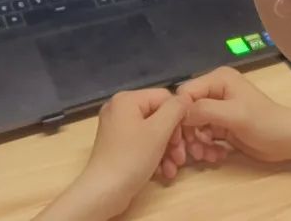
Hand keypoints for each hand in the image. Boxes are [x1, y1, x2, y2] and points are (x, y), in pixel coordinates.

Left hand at [35, 89, 187, 220]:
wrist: (104, 192)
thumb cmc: (132, 158)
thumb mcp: (159, 131)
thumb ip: (176, 109)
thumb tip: (186, 99)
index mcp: (127, 99)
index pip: (165, 98)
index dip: (178, 117)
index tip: (184, 140)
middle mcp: (119, 109)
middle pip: (159, 116)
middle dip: (173, 139)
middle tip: (180, 158)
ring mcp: (117, 128)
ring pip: (153, 133)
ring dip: (167, 151)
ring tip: (173, 169)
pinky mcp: (117, 146)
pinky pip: (142, 144)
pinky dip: (155, 157)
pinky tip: (163, 172)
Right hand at [174, 66, 290, 167]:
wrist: (288, 141)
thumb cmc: (264, 123)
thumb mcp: (234, 115)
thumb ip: (204, 110)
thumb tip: (179, 114)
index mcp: (217, 79)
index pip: (184, 94)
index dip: (179, 115)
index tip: (180, 138)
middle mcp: (214, 91)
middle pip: (186, 111)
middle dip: (188, 133)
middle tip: (194, 152)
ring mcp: (217, 109)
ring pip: (192, 126)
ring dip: (197, 143)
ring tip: (208, 156)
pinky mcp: (221, 126)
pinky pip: (203, 136)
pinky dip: (206, 147)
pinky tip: (217, 156)